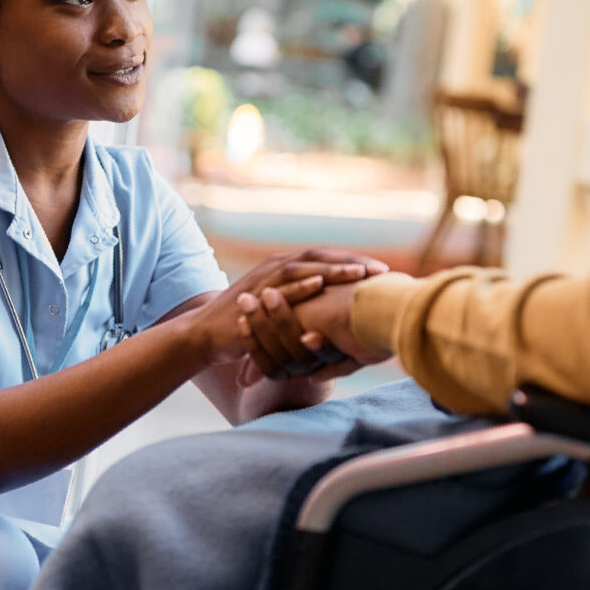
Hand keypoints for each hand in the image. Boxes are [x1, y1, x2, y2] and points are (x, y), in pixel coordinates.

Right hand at [191, 248, 387, 366]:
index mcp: (286, 269)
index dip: (354, 262)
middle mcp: (276, 267)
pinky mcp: (253, 295)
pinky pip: (280, 287)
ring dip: (332, 268)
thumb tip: (340, 315)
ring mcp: (263, 278)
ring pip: (303, 267)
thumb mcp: (283, 313)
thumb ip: (306, 307)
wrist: (207, 333)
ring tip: (359, 273)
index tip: (383, 272)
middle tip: (381, 270)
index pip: (326, 259)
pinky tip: (321, 284)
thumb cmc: (250, 325)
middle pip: (320, 256)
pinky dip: (300, 284)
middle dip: (351, 261)